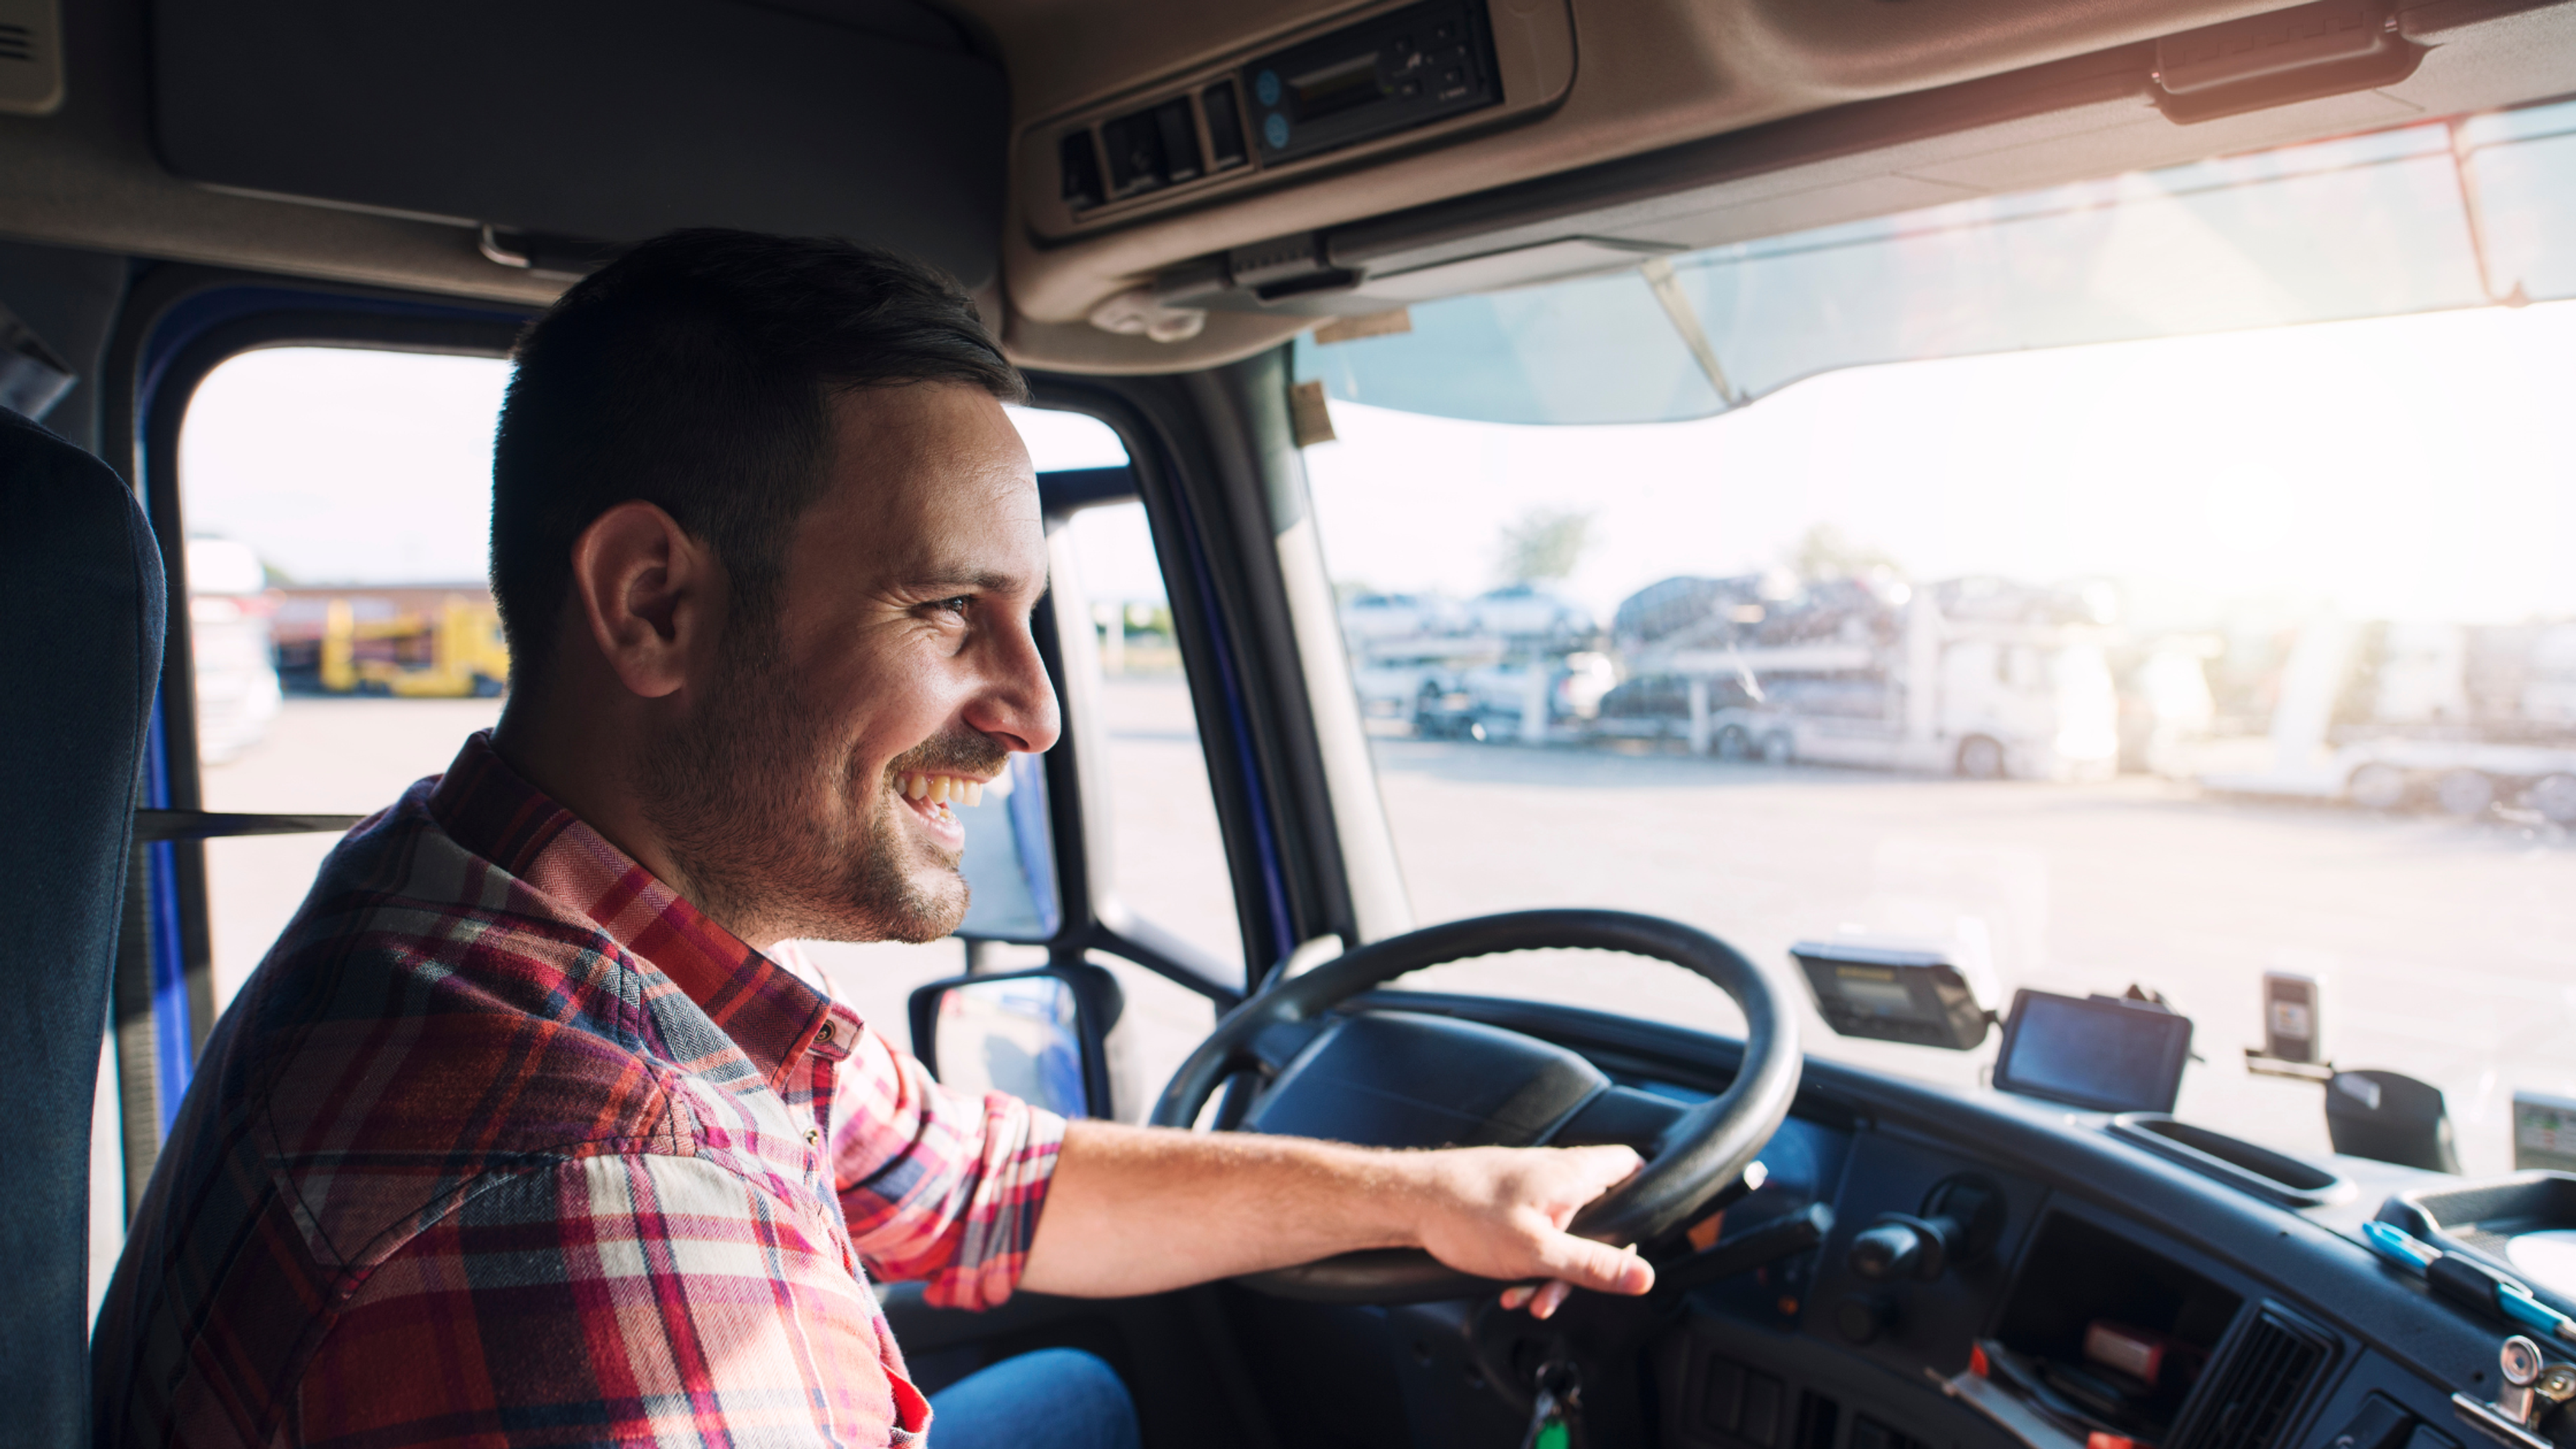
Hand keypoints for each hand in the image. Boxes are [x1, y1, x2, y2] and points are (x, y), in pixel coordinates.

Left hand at [1408, 1144, 1653, 1319]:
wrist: (1407, 1201)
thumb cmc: (1464, 1213)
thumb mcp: (1538, 1252)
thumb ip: (1593, 1266)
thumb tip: (1643, 1276)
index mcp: (1573, 1174)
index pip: (1633, 1167)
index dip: (1646, 1198)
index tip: (1638, 1237)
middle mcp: (1556, 1173)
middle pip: (1600, 1215)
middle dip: (1588, 1261)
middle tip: (1568, 1288)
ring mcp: (1531, 1186)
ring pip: (1564, 1232)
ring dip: (1552, 1271)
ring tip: (1528, 1297)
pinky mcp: (1508, 1201)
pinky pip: (1536, 1234)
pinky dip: (1529, 1262)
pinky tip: (1509, 1288)